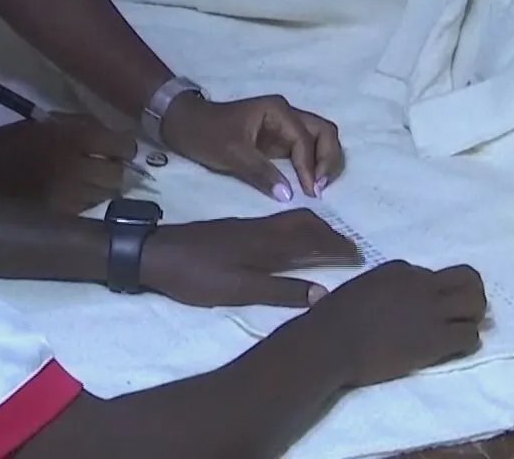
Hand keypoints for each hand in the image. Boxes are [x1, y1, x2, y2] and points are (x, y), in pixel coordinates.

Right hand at [0, 115, 137, 214]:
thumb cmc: (15, 139)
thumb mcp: (50, 121)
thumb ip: (84, 126)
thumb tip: (114, 138)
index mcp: (74, 137)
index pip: (121, 145)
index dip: (126, 147)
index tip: (122, 148)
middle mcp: (77, 167)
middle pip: (118, 174)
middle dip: (117, 170)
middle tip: (108, 166)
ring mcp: (69, 194)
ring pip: (106, 196)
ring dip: (104, 188)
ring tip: (90, 182)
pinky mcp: (59, 215)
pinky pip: (87, 209)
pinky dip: (87, 202)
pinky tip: (75, 195)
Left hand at [139, 210, 360, 307]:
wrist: (154, 253)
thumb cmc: (196, 275)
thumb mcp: (240, 290)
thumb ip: (281, 291)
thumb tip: (323, 294)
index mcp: (266, 243)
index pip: (312, 240)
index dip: (337, 247)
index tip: (359, 255)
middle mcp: (260, 228)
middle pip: (305, 224)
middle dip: (330, 234)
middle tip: (350, 247)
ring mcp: (245, 226)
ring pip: (289, 221)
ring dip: (313, 229)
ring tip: (326, 241)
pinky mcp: (232, 228)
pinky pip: (275, 222)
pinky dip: (293, 229)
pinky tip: (287, 239)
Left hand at [160, 91, 344, 200]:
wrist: (185, 125)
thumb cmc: (207, 134)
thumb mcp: (232, 154)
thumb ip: (261, 173)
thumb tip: (289, 196)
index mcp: (278, 111)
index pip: (305, 139)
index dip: (309, 166)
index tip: (308, 192)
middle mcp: (287, 115)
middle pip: (325, 132)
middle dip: (328, 159)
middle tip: (320, 189)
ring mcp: (285, 127)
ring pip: (321, 139)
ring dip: (325, 162)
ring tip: (318, 188)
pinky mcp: (279, 141)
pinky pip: (307, 150)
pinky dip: (314, 165)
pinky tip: (310, 185)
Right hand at [303, 261, 486, 385]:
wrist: (331, 343)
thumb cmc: (330, 319)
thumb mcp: (355, 290)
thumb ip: (374, 291)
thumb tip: (373, 301)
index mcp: (398, 270)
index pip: (431, 275)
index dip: (432, 292)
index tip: (423, 309)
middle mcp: (422, 284)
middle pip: (467, 278)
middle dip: (470, 294)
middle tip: (461, 313)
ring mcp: (432, 310)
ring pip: (477, 304)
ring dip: (473, 317)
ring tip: (461, 331)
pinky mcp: (437, 339)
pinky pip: (470, 336)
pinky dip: (467, 342)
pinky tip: (453, 349)